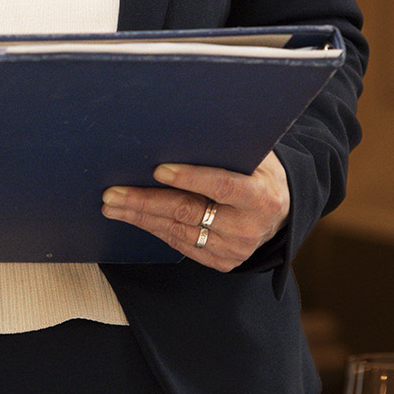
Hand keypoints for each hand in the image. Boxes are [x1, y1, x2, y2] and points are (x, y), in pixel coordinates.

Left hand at [101, 151, 289, 271]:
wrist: (280, 214)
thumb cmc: (261, 175)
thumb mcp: (256, 157)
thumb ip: (228, 148)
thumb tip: (185, 131)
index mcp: (261, 196)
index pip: (222, 186)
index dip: (190, 178)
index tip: (158, 170)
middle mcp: (248, 227)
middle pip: (189, 212)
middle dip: (147, 201)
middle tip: (114, 193)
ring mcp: (234, 249)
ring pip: (178, 231)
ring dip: (141, 217)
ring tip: (113, 205)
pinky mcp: (221, 262)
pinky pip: (181, 244)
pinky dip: (155, 229)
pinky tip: (135, 217)